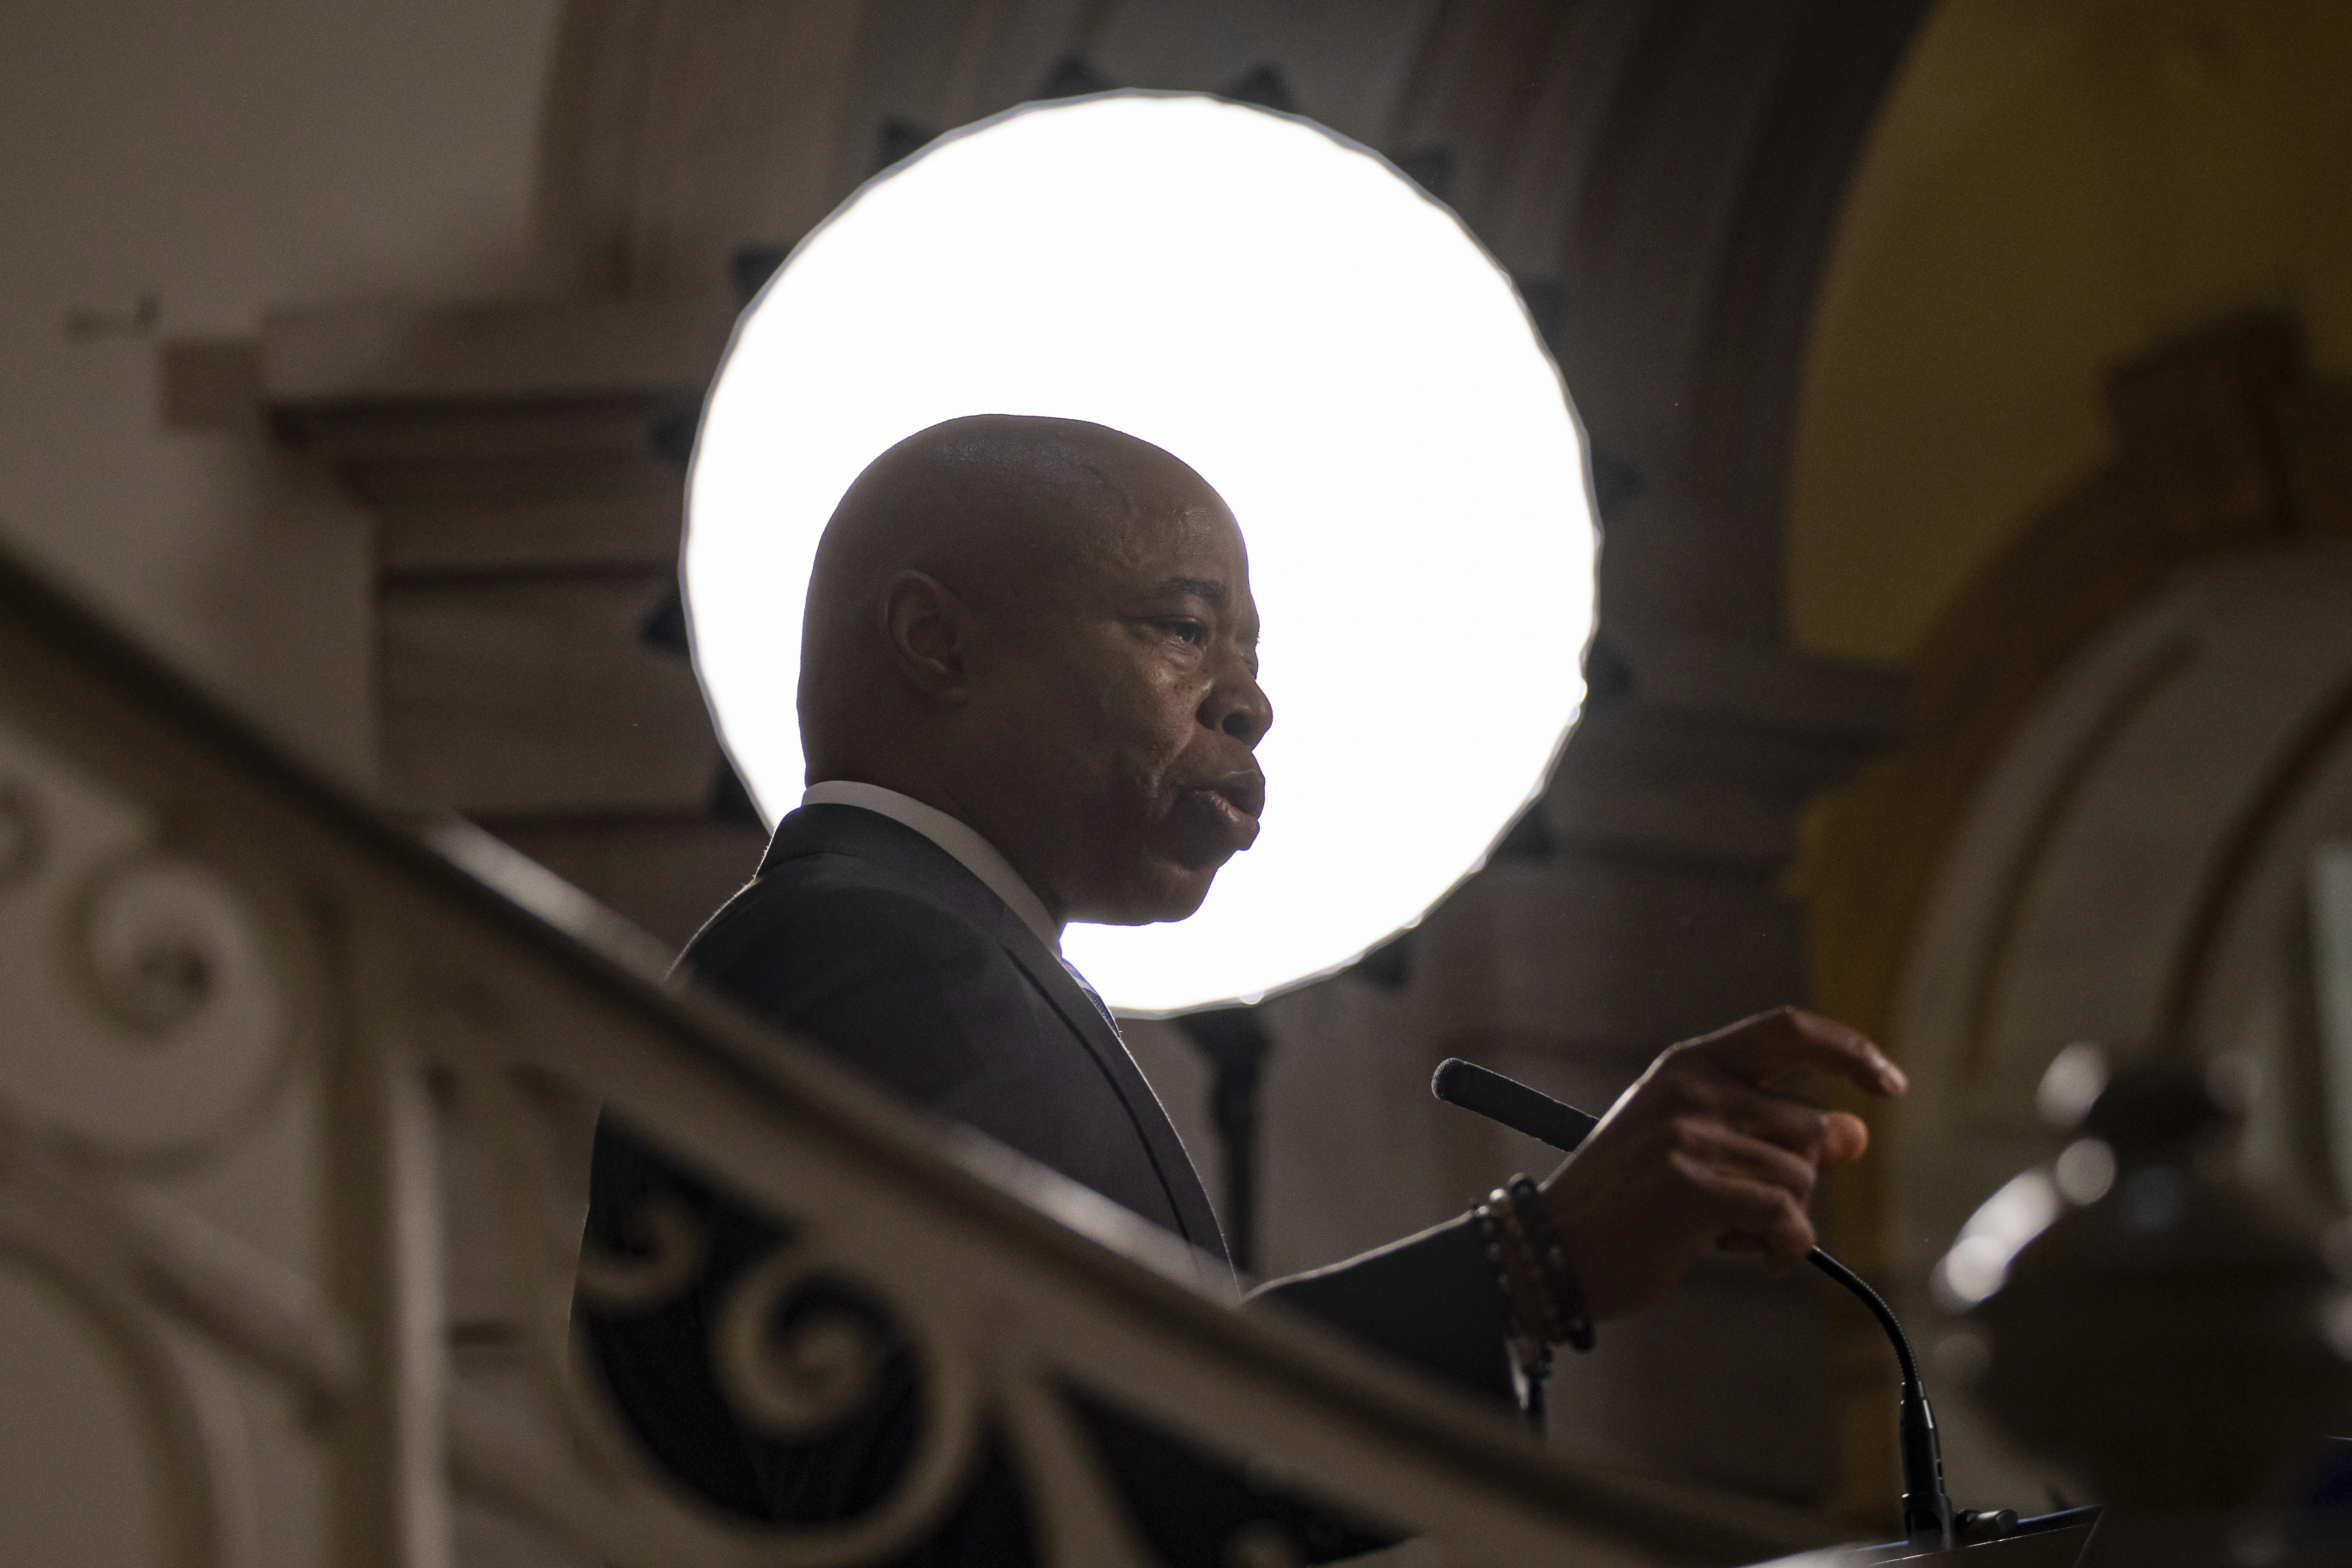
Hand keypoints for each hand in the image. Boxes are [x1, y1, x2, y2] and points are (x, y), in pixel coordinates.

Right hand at [1538, 1007, 1905, 1322]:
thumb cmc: (1630, 1203)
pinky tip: (1755, 1258)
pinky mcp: (1691, 1186)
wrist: (1557, 1251)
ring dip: (1787, 1221)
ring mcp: (1688, 1135)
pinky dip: (1785, 1248)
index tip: (1889, 1083)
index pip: (1788, 1031)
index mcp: (1688, 1065)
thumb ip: (1770, 1133)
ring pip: (1801, 1177)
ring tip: (1734, 1235)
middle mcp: (1690, 1089)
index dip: (1849, 1050)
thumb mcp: (1698, 1150)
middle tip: (1755, 1210)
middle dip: (1801, 1178)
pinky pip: (1786, 1216)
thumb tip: (1855, 1133)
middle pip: (1808, 1124)